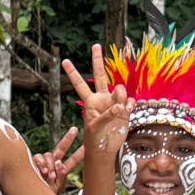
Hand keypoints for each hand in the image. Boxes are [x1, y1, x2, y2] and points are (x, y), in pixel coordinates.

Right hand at [31, 127, 84, 194]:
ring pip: (49, 155)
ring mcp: (44, 162)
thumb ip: (61, 175)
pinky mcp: (34, 162)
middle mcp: (54, 163)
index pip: (72, 160)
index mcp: (62, 170)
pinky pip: (38, 157)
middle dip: (68, 138)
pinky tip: (43, 171)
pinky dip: (41, 163)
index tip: (88, 146)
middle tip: (75, 129)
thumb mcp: (58, 187)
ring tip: (49, 175)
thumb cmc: (47, 194)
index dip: (80, 154)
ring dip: (50, 164)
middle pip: (61, 148)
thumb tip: (59, 162)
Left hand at [65, 45, 132, 163]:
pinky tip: (126, 111)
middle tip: (95, 46)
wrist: (105, 149)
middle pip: (100, 75)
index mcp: (90, 101)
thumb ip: (107, 114)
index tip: (64, 61)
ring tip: (119, 109)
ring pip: (120, 89)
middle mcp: (102, 98)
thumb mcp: (96, 127)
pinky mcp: (125, 110)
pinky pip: (130, 101)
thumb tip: (120, 106)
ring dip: (121, 97)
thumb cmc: (95, 139)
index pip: (80, 84)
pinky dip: (129, 105)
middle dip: (97, 60)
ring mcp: (114, 103)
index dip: (73, 72)